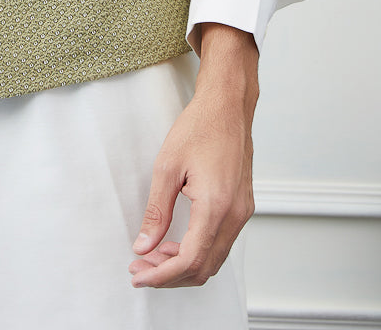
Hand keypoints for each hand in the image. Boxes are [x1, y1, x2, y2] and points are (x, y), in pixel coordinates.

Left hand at [128, 24, 258, 288]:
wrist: (228, 105)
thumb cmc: (199, 127)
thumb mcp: (167, 166)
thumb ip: (156, 212)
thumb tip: (143, 246)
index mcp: (216, 206)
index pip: (189, 260)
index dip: (161, 275)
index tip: (138, 275)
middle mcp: (235, 215)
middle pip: (203, 268)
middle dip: (169, 275)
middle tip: (140, 267)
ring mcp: (243, 212)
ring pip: (214, 258)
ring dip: (183, 264)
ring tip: (152, 255)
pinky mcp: (243, 207)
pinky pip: (221, 243)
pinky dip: (198, 250)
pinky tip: (174, 242)